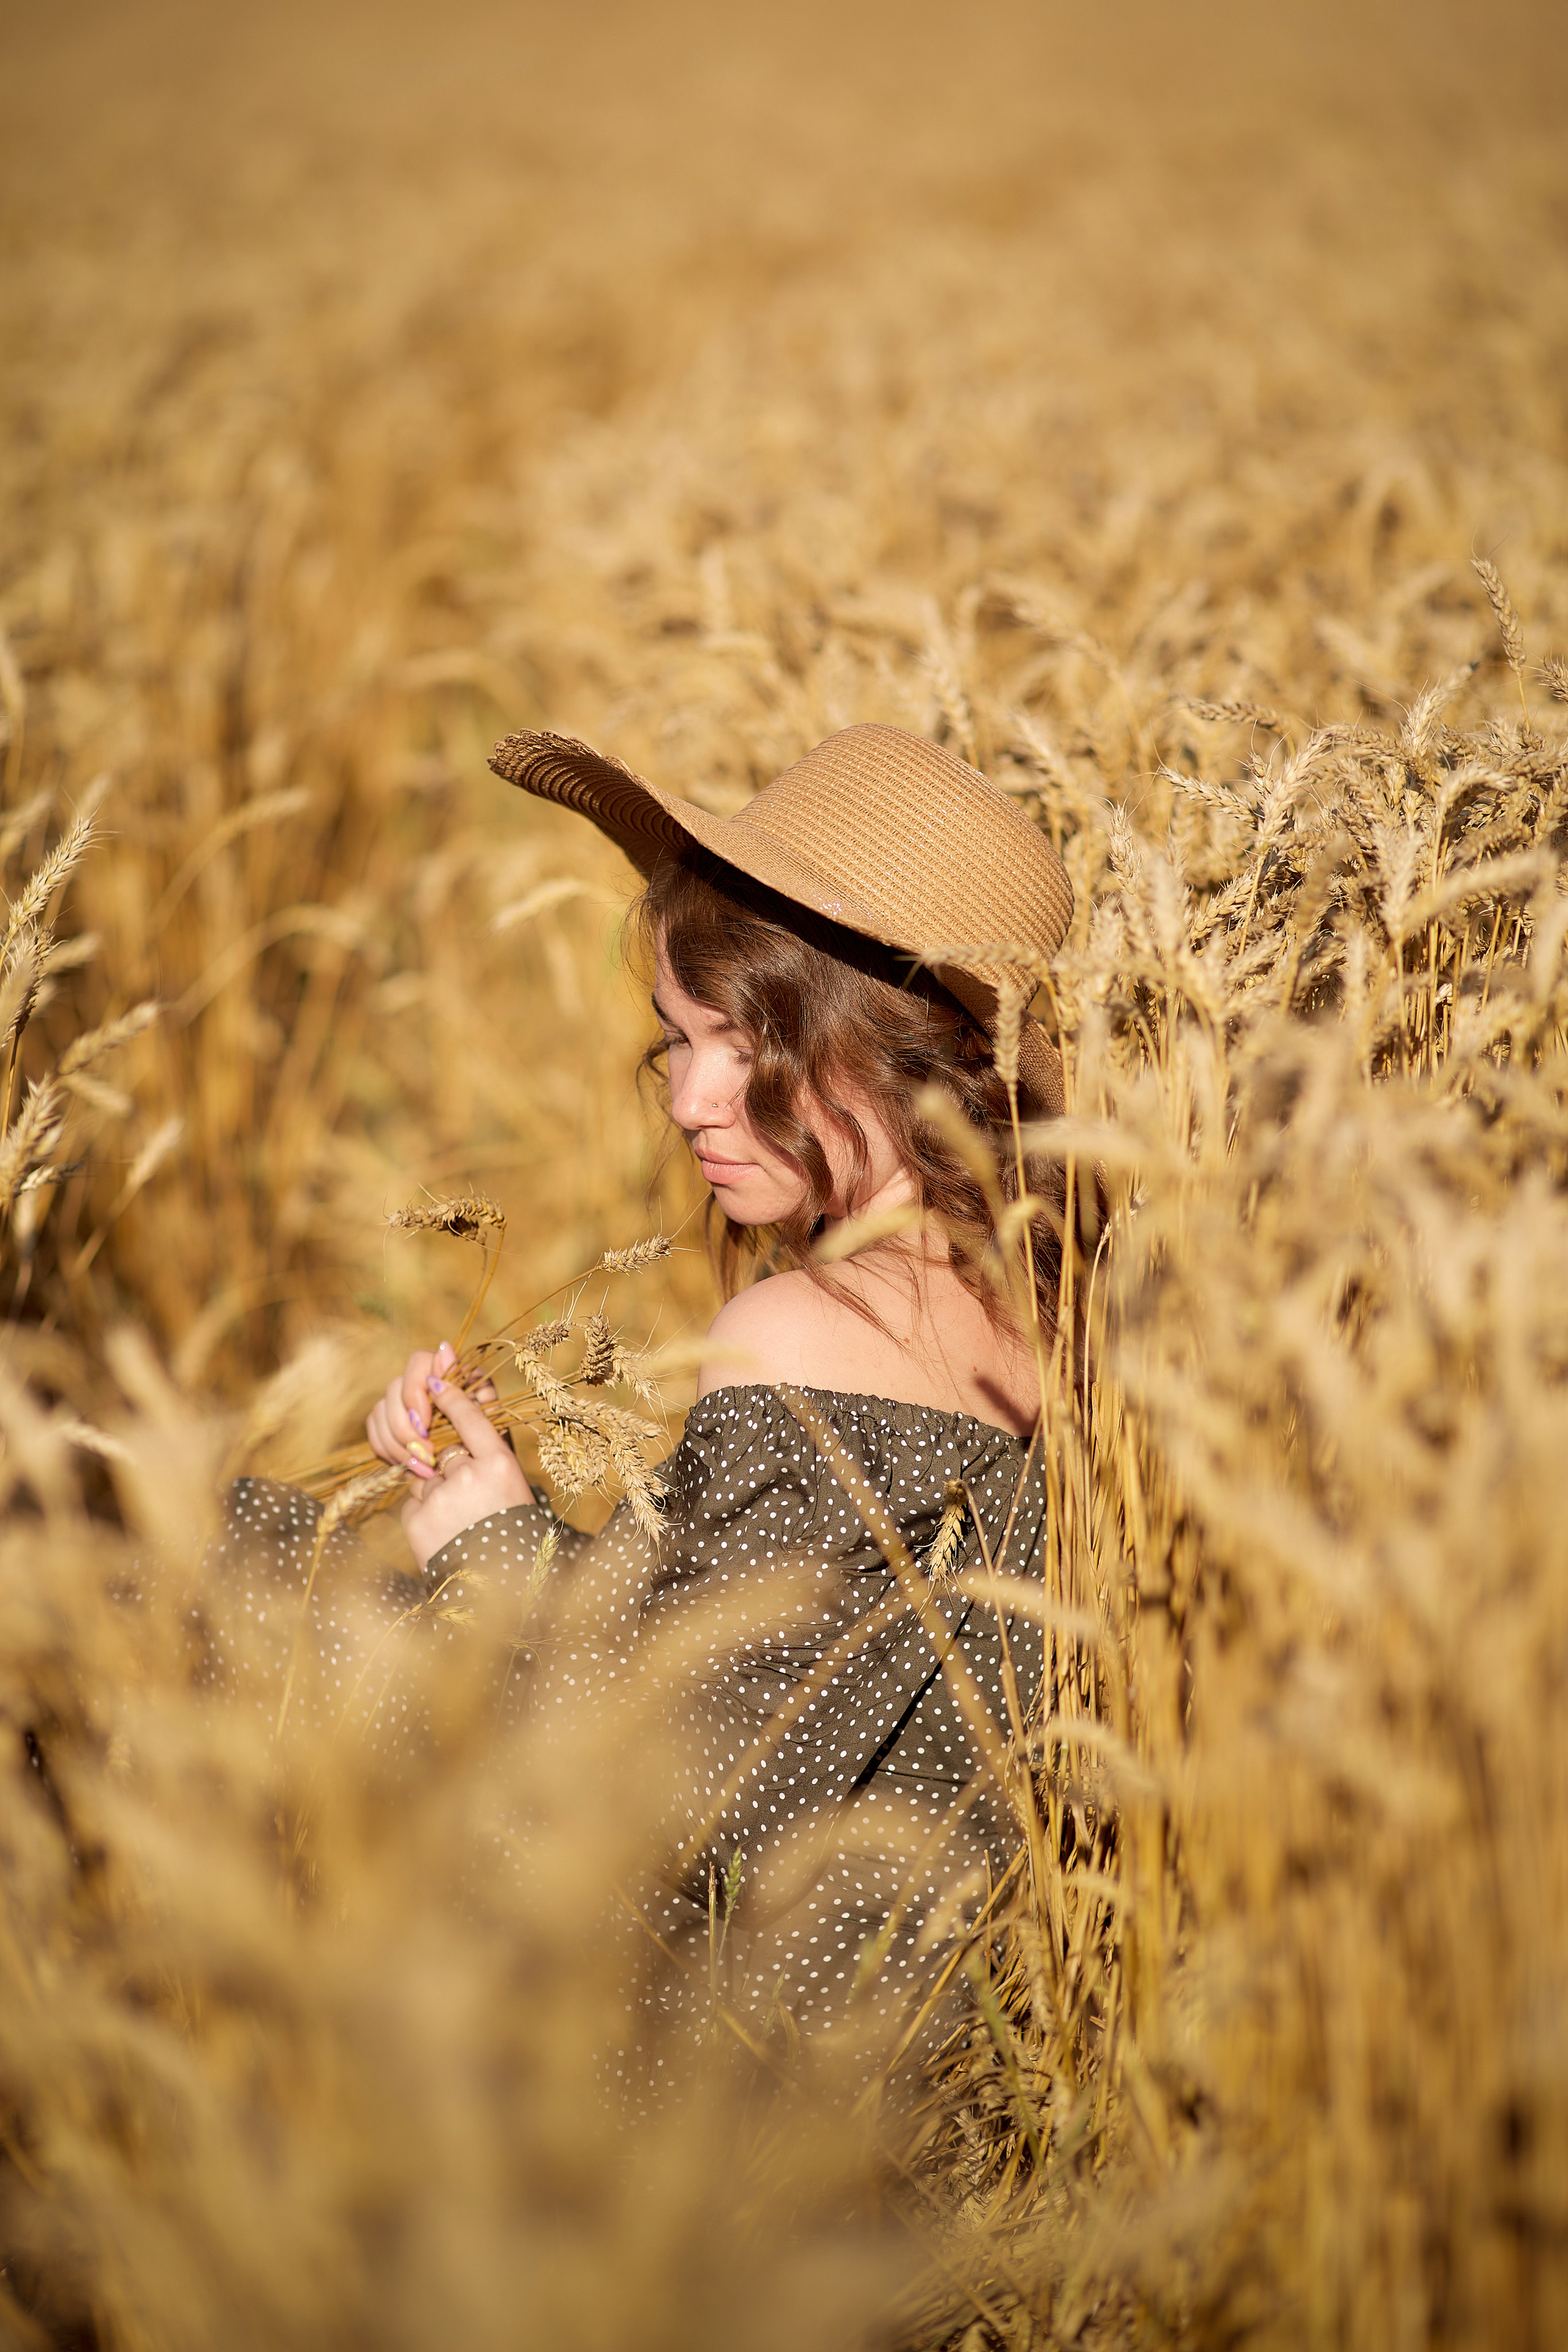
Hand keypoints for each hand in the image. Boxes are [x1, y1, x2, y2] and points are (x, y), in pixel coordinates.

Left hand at [366, 1342, 533, 1572]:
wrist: (498, 1585)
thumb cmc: (510, 1529)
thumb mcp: (510, 1486)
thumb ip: (485, 1452)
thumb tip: (456, 1417)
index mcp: (500, 1464)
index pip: (471, 1415)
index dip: (450, 1394)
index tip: (434, 1379)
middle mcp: (470, 1475)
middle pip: (443, 1449)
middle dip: (446, 1465)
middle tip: (465, 1493)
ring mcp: (440, 1497)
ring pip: (425, 1477)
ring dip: (435, 1492)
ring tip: (459, 1521)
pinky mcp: (417, 1518)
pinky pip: (413, 1501)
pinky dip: (424, 1513)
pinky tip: (444, 1532)